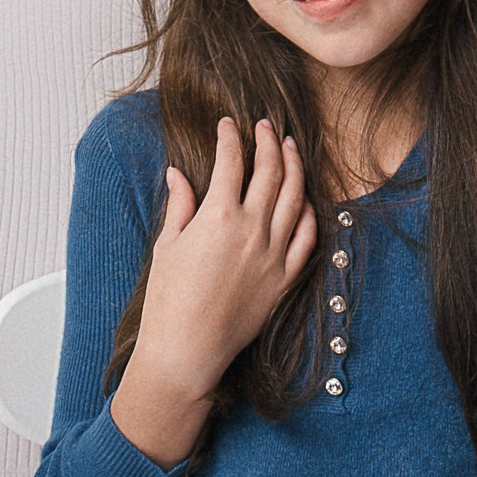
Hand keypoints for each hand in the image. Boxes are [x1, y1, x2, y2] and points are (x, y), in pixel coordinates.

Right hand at [125, 120, 316, 441]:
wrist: (186, 351)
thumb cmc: (167, 301)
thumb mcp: (167, 245)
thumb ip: (180, 205)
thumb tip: (178, 174)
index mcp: (218, 217)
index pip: (232, 161)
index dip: (230, 137)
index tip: (228, 124)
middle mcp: (252, 230)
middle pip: (270, 171)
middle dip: (268, 142)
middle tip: (266, 126)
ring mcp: (273, 254)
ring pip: (294, 198)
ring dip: (294, 167)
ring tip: (290, 147)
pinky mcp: (284, 279)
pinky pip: (306, 238)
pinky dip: (309, 213)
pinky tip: (305, 200)